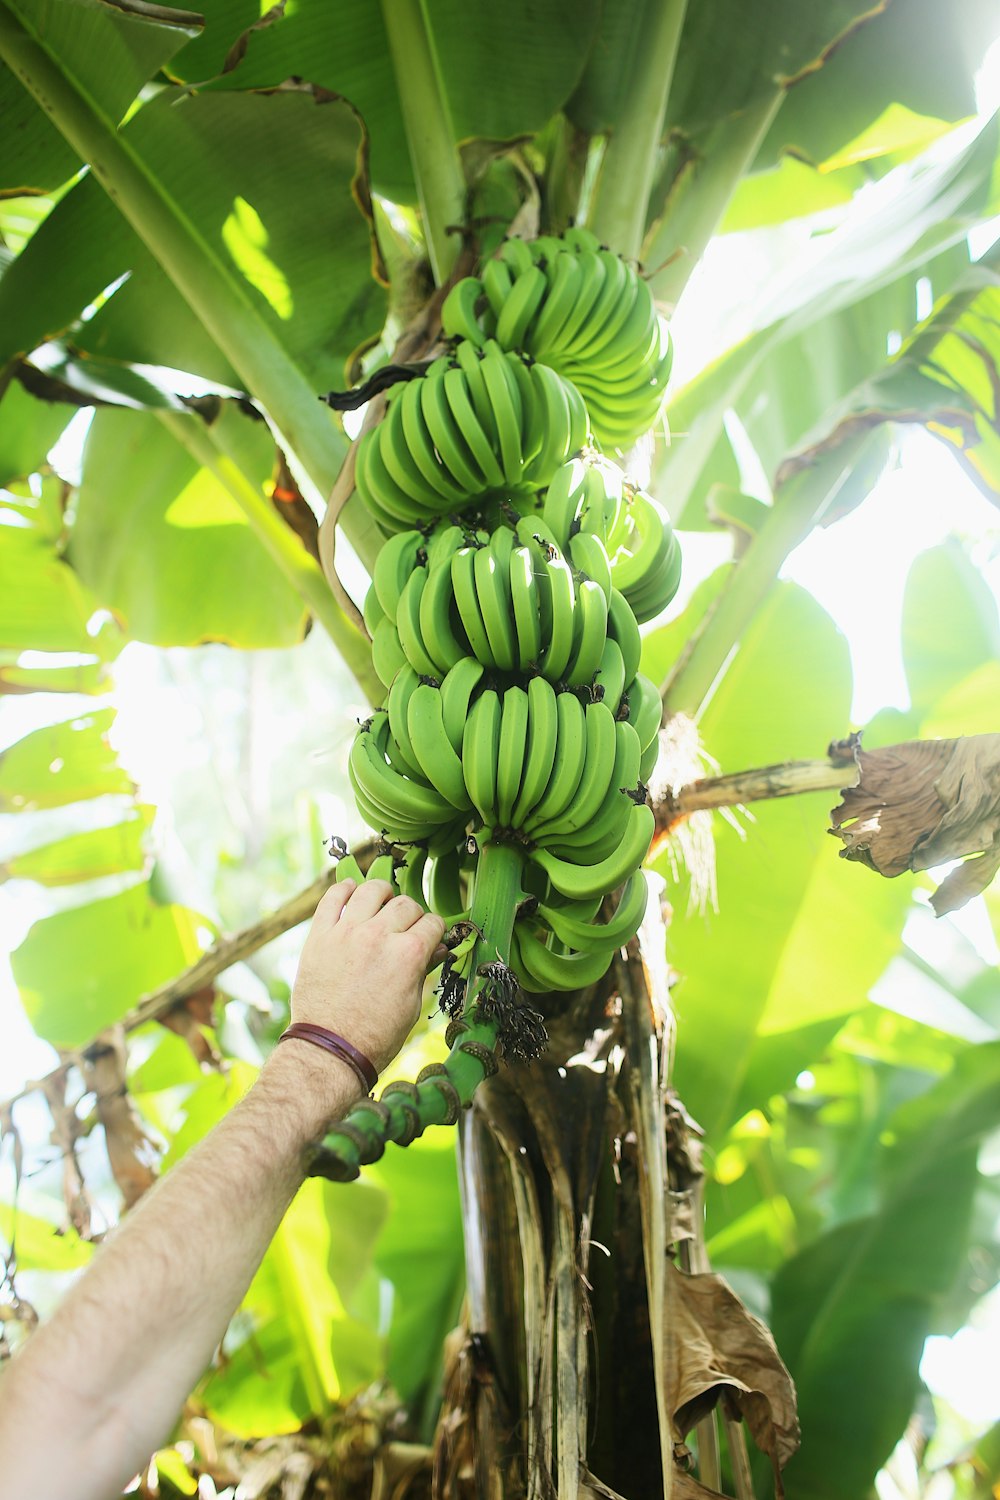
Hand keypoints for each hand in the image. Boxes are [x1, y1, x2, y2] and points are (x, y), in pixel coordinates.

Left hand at [290, 880, 445, 1073]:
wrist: (331, 1050)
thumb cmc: (375, 1036)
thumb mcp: (411, 1006)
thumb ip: (423, 970)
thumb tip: (437, 948)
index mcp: (409, 954)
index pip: (432, 922)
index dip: (434, 930)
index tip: (429, 936)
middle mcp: (379, 936)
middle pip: (405, 904)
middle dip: (411, 914)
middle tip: (405, 928)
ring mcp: (347, 933)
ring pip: (371, 890)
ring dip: (382, 893)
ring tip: (381, 902)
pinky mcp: (320, 936)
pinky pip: (332, 898)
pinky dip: (343, 889)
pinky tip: (350, 891)